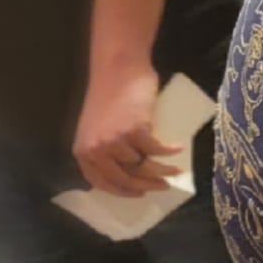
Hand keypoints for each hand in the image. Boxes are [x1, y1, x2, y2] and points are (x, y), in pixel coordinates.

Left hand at [73, 67, 181, 196]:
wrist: (118, 69)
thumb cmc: (110, 93)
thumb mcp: (98, 127)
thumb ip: (106, 147)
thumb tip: (129, 165)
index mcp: (84, 151)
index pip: (102, 182)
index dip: (122, 191)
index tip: (138, 194)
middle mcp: (97, 150)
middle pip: (124, 179)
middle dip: (146, 186)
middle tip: (163, 187)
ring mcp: (116, 141)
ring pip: (142, 167)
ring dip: (163, 171)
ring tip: (176, 170)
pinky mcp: (136, 130)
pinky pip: (156, 150)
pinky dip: (169, 152)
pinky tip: (178, 149)